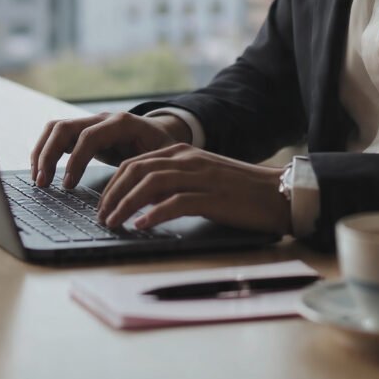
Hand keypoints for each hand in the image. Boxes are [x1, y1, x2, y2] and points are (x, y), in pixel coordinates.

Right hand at [30, 112, 189, 188]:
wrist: (161, 133)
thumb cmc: (162, 148)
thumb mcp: (163, 158)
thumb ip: (151, 172)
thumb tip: (141, 197)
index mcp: (122, 123)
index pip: (89, 136)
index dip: (76, 160)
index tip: (68, 185)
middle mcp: (102, 119)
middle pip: (65, 127)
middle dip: (49, 155)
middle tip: (43, 184)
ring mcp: (90, 123)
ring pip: (55, 128)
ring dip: (42, 152)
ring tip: (38, 180)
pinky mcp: (82, 132)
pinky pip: (56, 136)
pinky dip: (45, 151)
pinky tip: (42, 172)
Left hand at [97, 145, 292, 235]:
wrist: (277, 192)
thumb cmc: (239, 190)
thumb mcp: (201, 179)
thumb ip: (174, 183)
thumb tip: (142, 201)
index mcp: (183, 153)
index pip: (136, 163)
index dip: (114, 184)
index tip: (103, 204)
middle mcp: (188, 160)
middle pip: (137, 170)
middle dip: (113, 194)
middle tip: (101, 217)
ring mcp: (200, 177)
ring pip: (151, 184)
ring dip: (126, 204)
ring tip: (113, 223)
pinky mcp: (212, 197)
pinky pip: (176, 202)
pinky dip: (154, 213)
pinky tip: (142, 225)